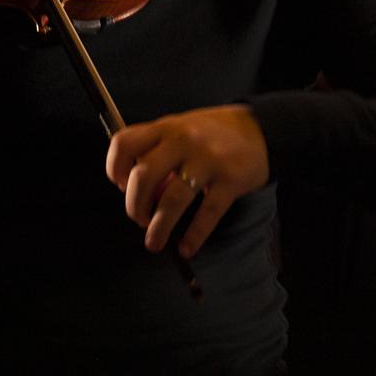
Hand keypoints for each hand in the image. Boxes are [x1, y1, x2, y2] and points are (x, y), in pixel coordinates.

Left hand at [106, 105, 269, 258]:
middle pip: (143, 176)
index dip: (114, 168)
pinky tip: (187, 248)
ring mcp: (208, 160)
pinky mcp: (231, 180)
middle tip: (138, 218)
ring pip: (172, 199)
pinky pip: (208, 213)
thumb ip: (158, 152)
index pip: (125, 143)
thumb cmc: (214, 133)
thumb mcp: (181, 129)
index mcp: (166, 127)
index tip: (119, 185)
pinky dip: (194, 236)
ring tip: (154, 242)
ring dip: (159, 227)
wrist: (261, 129)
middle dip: (134, 205)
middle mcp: (184, 141)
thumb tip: (139, 193)